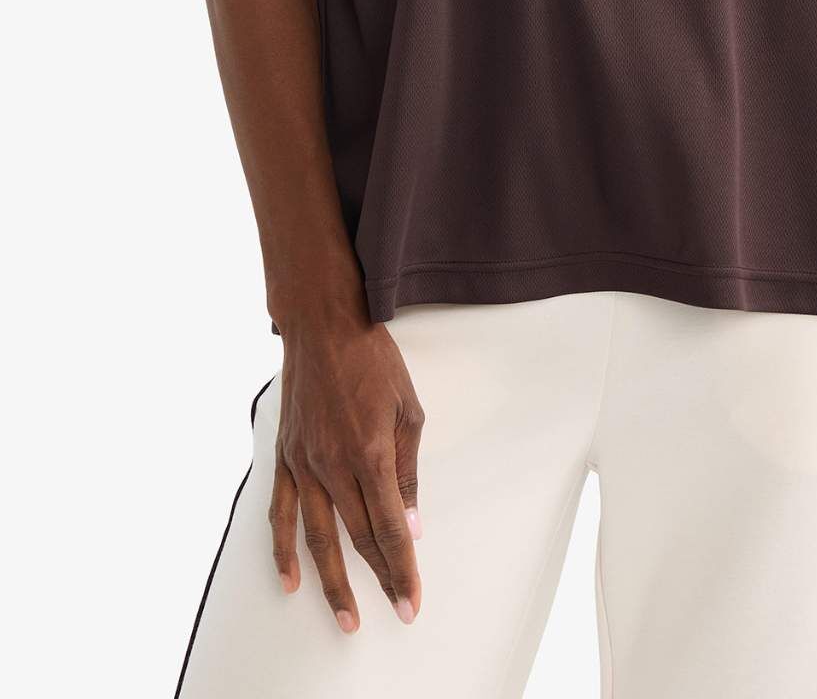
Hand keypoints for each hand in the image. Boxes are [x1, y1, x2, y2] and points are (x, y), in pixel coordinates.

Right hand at [269, 312, 425, 632]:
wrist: (324, 324)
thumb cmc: (373, 360)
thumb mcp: (408, 409)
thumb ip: (407, 471)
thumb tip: (409, 523)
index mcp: (371, 453)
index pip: (388, 527)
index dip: (401, 568)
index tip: (411, 599)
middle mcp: (333, 465)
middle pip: (358, 538)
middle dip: (379, 580)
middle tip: (395, 610)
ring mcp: (304, 463)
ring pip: (316, 537)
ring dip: (332, 581)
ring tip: (346, 617)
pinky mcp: (285, 457)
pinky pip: (280, 513)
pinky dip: (283, 550)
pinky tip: (290, 579)